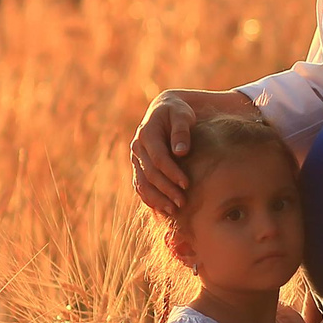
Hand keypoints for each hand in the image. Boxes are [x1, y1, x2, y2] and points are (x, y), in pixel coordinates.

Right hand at [130, 92, 197, 214]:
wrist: (165, 111)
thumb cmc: (178, 113)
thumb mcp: (182, 115)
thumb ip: (182, 131)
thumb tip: (181, 152)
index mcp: (146, 134)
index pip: (158, 158)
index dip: (172, 173)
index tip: (187, 184)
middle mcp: (137, 147)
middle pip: (150, 174)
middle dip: (166, 190)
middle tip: (183, 202)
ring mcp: (136, 159)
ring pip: (142, 183)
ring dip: (157, 199)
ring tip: (174, 210)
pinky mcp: (138, 167)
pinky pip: (140, 186)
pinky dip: (150, 199)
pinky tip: (164, 209)